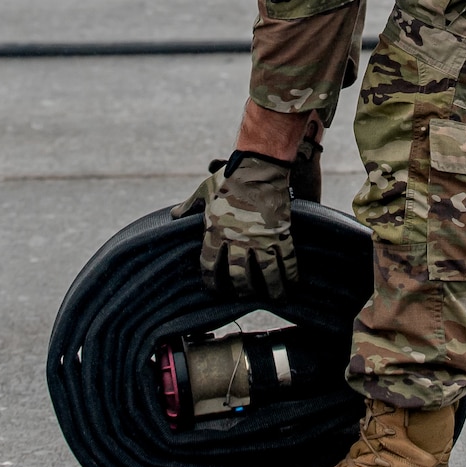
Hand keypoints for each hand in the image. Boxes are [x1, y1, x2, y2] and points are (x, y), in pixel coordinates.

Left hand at [185, 150, 297, 298]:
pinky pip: (286, 260)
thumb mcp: (205, 191)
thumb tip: (174, 215)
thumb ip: (190, 206)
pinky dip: (290, 274)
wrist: (259, 167)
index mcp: (216, 232)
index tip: (217, 289)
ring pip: (265, 274)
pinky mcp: (280, 233)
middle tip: (246, 296)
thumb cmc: (231, 177)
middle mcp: (237, 240)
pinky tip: (292, 283)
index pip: (210, 266)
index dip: (213, 282)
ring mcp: (260, 239)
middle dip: (242, 290)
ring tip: (276, 299)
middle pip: (238, 276)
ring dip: (271, 289)